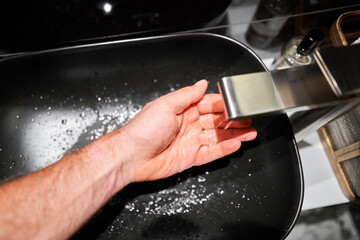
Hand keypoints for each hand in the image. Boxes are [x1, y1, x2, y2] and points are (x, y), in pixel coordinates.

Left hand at [112, 80, 256, 181]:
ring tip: (250, 132)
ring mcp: (189, 142)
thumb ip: (187, 95)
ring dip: (234, 135)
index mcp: (182, 110)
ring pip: (217, 137)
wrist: (130, 155)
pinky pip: (211, 153)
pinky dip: (224, 149)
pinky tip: (236, 144)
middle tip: (248, 118)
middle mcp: (187, 125)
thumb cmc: (142, 129)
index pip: (207, 104)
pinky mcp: (189, 158)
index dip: (222, 104)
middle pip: (215, 121)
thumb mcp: (165, 105)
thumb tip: (202, 83)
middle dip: (232, 120)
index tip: (236, 103)